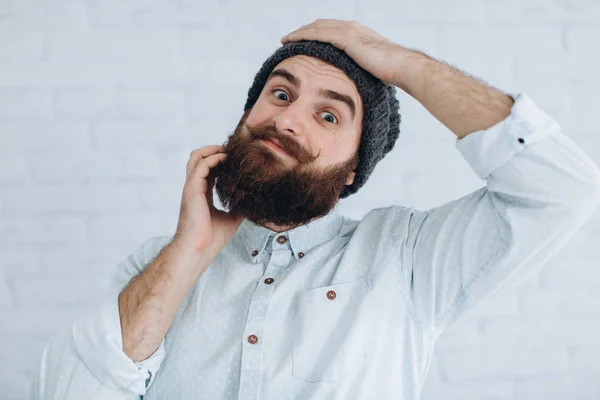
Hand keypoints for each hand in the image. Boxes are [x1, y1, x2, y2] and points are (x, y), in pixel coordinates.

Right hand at [173, 145, 243, 256]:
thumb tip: (253, 201)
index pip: (208, 170)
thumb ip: (239, 207)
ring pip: (196, 157)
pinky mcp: (192, 189)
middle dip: (215, 149)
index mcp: (202, 194)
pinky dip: (214, 157)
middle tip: (232, 150)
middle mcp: (195, 188)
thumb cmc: (211, 240)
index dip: (220, 161)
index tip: (236, 159)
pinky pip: (201, 165)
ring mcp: (192, 187)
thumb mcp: (232, 219)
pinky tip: (226, 159)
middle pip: (199, 158)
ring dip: (213, 149)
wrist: (199, 250)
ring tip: (229, 150)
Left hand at [281, 19, 401, 85]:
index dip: (316, 34)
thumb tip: (358, 82)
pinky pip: (317, 34)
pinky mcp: (345, 38)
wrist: (401, 66)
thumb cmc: (391, 72)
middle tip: (289, 39)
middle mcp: (352, 27)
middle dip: (304, 31)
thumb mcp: (372, 68)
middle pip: (321, 25)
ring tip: (285, 40)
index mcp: (358, 33)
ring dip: (299, 33)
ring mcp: (348, 31)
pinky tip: (291, 41)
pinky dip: (302, 36)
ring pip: (316, 28)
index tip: (304, 42)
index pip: (331, 29)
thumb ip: (361, 69)